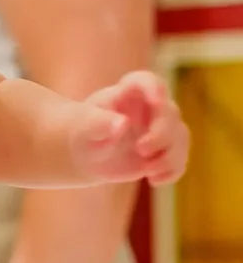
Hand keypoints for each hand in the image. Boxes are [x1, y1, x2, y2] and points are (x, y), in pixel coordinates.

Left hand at [78, 71, 187, 185]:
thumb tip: (122, 124)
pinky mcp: (166, 149)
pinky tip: (154, 181)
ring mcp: (161, 127)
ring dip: (169, 156)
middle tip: (141, 150)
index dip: (155, 89)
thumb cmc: (82, 132)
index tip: (156, 102)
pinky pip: (180, 157)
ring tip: (148, 172)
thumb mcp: (84, 129)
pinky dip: (172, 170)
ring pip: (180, 136)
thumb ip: (99, 124)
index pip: (146, 81)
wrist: (86, 153)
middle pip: (169, 112)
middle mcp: (150, 106)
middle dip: (162, 134)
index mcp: (127, 92)